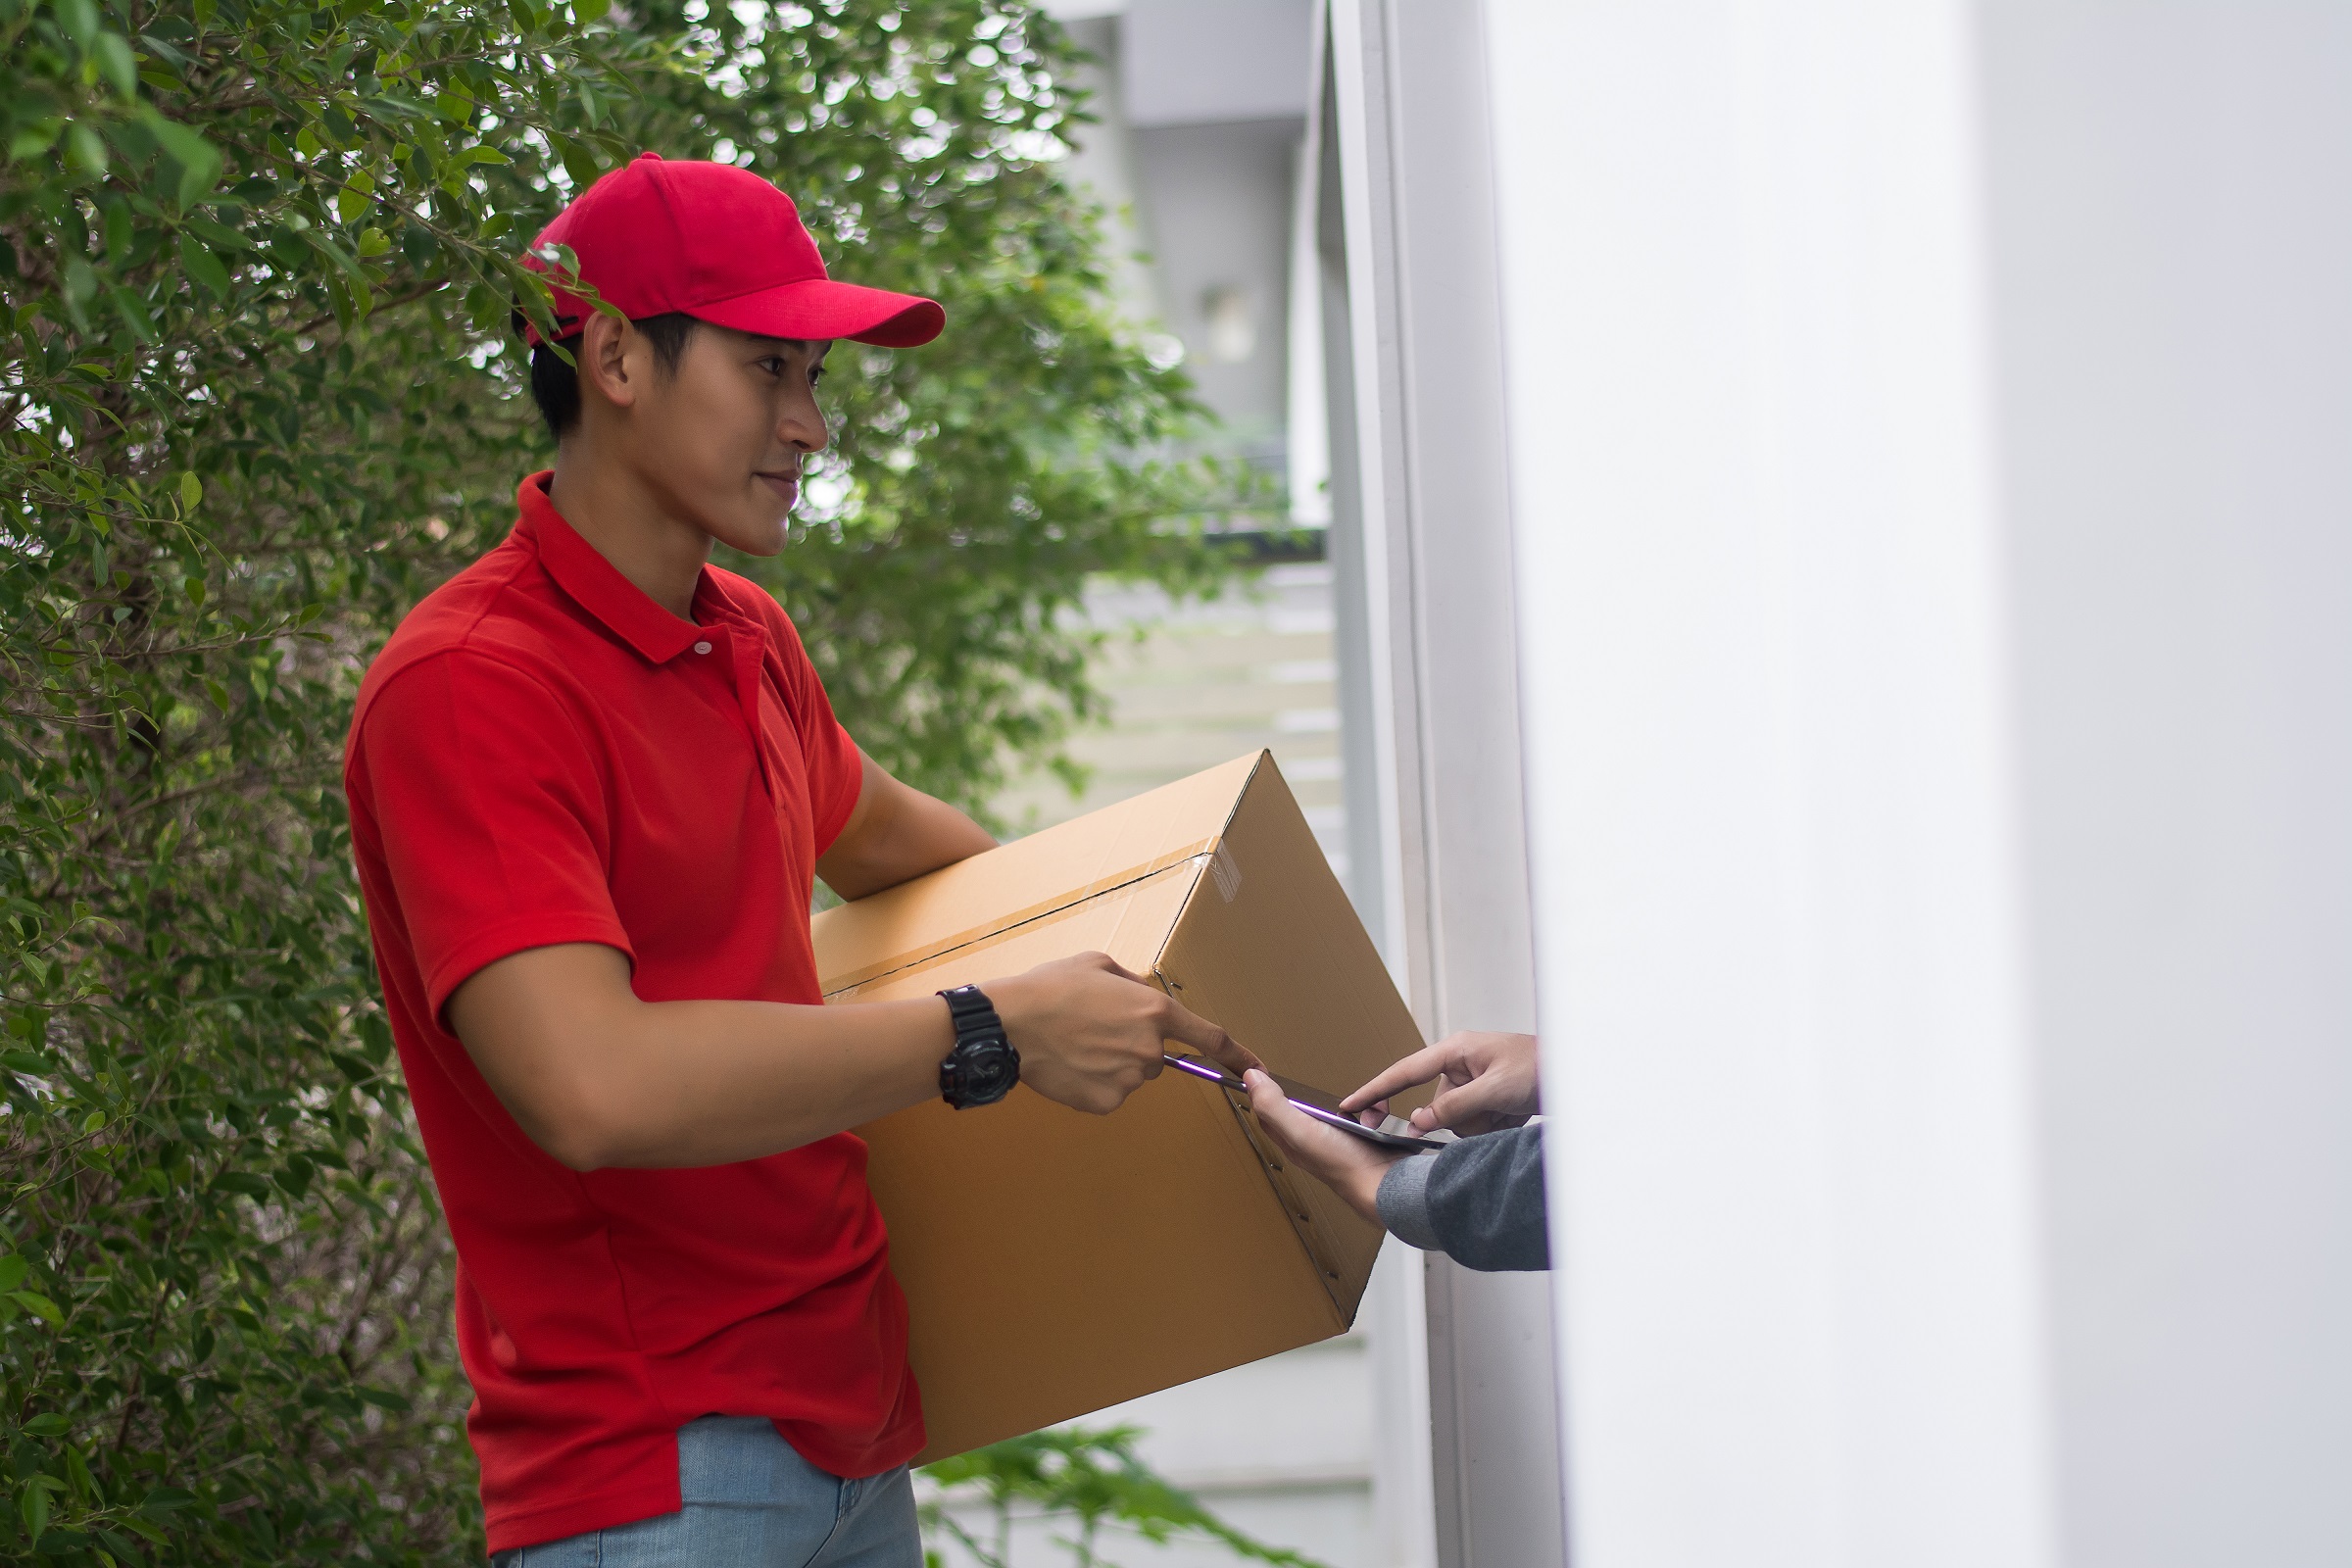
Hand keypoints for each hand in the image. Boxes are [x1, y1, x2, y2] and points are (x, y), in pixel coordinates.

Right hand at [986, 951, 1261, 1114]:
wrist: (1010, 1024)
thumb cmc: (1051, 988)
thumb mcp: (1098, 965)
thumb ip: (1133, 985)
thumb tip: (1142, 999)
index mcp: (1154, 1011)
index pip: (1210, 1038)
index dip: (1238, 1055)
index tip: (1258, 1069)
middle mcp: (1149, 1049)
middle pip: (1156, 1055)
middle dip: (1132, 1044)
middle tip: (1092, 1028)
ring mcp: (1129, 1079)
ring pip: (1130, 1074)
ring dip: (1111, 1063)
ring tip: (1074, 1044)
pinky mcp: (1106, 1102)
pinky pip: (1109, 1093)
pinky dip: (1093, 1083)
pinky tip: (1069, 1066)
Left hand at [1244, 1069, 1407, 1224]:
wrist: (1389, 1184)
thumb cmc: (1345, 1164)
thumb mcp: (1301, 1131)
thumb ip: (1274, 1106)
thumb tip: (1250, 1078)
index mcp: (1293, 1142)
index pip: (1267, 1116)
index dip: (1261, 1094)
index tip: (1259, 1072)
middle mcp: (1312, 1143)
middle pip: (1297, 1112)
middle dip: (1299, 1095)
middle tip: (1296, 1078)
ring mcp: (1338, 1142)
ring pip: (1331, 1113)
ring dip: (1339, 1100)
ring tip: (1342, 1096)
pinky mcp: (1362, 1139)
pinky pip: (1359, 1116)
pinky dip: (1365, 1108)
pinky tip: (1370, 1107)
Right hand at [1341, 1030, 1539, 1135]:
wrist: (1575, 1075)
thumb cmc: (1539, 1068)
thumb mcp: (1496, 1090)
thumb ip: (1455, 1107)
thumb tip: (1419, 1122)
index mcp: (1455, 1051)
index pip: (1405, 1072)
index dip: (1375, 1090)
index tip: (1351, 1105)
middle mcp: (1459, 1065)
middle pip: (1436, 1107)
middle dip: (1464, 1119)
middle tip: (1492, 1113)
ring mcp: (1473, 1084)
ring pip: (1456, 1121)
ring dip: (1483, 1126)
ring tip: (1512, 1111)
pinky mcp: (1485, 1099)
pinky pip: (1474, 1125)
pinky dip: (1494, 1127)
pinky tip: (1515, 1115)